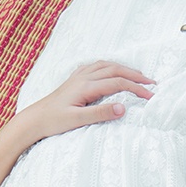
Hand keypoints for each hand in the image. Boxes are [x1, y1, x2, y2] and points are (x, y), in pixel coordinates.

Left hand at [19, 61, 154, 141]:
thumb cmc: (54, 121)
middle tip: (152, 83)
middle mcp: (83, 77)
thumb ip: (100, 113)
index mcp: (86, 86)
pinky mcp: (74, 79)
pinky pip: (96, 66)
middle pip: (115, 70)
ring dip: (124, 68)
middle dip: (135, 75)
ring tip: (138, 75)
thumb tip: (123, 108)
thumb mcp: (78, 120)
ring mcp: (78, 76)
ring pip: (106, 65)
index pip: (118, 83)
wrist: (34, 119)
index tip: (151, 96)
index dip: (137, 88)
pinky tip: (112, 69)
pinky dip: (109, 66)